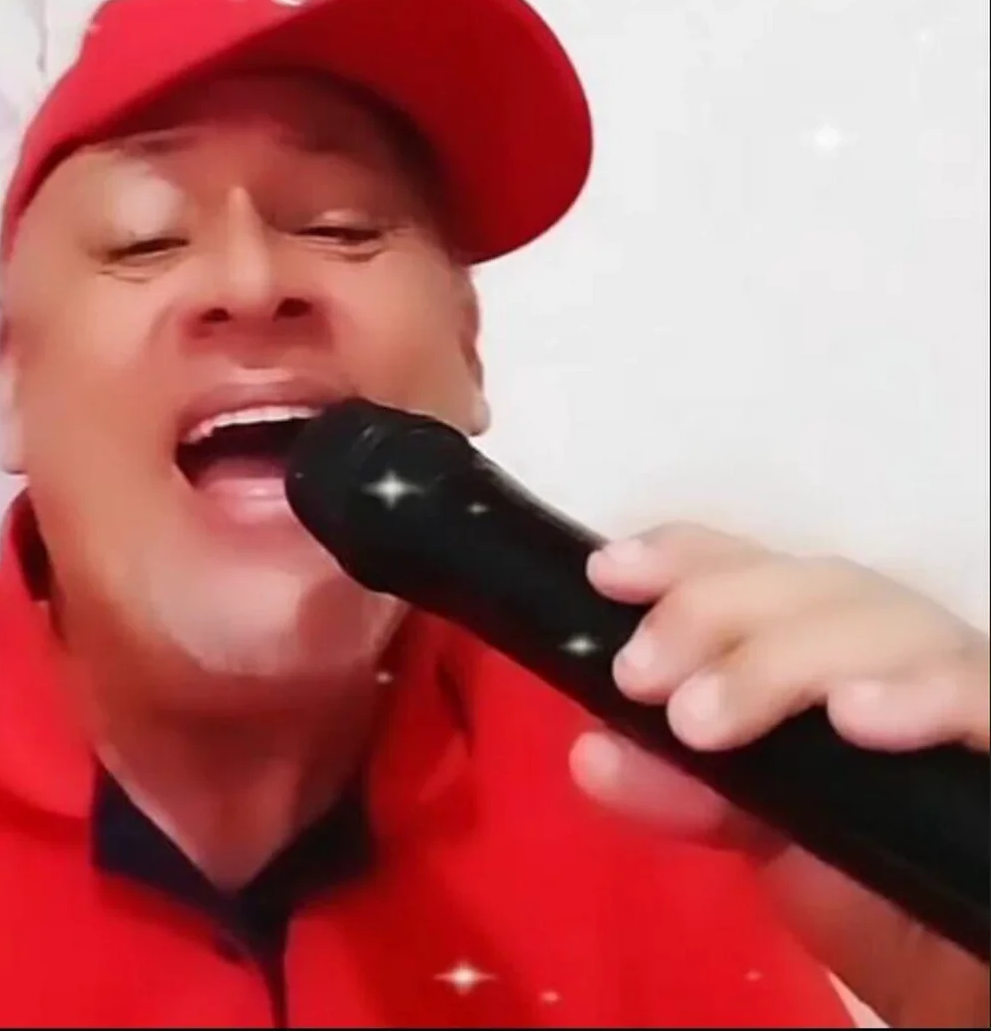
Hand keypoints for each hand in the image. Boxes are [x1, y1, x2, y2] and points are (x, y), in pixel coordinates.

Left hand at [568, 523, 988, 1028]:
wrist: (978, 989)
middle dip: (714, 612)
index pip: (761, 572)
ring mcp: (968, 688)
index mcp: (832, 657)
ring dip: (784, 660)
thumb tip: (594, 755)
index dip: (687, 557)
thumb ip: (694, 795)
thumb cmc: (883, 904)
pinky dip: (925, 694)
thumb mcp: (772, 844)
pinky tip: (858, 716)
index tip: (607, 573)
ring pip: (895, 623)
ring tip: (702, 720)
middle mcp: (904, 656)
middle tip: (638, 677)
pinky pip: (988, 694)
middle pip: (818, 585)